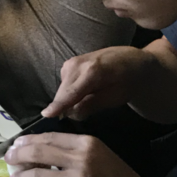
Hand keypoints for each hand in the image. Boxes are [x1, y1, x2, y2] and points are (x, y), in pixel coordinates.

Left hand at [6, 132, 168, 176]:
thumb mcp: (100, 156)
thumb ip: (73, 151)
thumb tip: (40, 149)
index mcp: (87, 143)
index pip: (49, 137)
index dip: (28, 140)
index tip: (16, 144)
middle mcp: (81, 159)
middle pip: (39, 152)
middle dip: (18, 154)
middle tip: (8, 158)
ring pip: (38, 174)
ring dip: (20, 175)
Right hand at [42, 46, 157, 119]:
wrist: (131, 61)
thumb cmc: (128, 81)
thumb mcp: (117, 97)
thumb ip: (94, 104)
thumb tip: (72, 114)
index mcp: (92, 72)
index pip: (71, 93)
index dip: (58, 105)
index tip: (45, 115)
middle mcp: (77, 64)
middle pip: (63, 92)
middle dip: (67, 107)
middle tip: (84, 113)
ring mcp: (71, 62)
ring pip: (62, 89)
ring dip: (69, 100)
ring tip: (89, 99)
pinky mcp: (68, 64)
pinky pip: (64, 85)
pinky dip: (70, 92)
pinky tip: (85, 91)